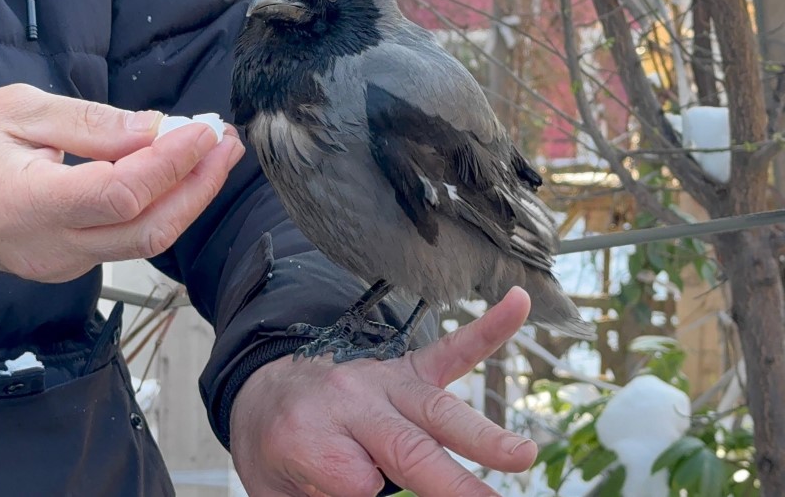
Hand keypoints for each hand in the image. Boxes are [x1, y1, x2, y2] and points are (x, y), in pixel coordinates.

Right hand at [0, 83, 243, 281]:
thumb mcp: (15, 110)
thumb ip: (89, 124)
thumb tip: (155, 129)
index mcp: (27, 205)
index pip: (121, 194)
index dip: (171, 163)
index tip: (203, 129)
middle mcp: (48, 248)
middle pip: (146, 230)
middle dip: (197, 186)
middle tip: (226, 142)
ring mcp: (57, 264)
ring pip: (141, 241)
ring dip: (185, 198)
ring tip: (212, 153)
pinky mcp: (63, 265)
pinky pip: (122, 241)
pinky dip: (155, 207)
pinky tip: (172, 173)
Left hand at [230, 288, 537, 496]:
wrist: (263, 395)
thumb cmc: (276, 453)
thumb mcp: (277, 491)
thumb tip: (372, 490)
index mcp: (305, 435)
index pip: (356, 481)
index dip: (363, 490)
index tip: (359, 486)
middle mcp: (346, 402)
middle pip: (406, 447)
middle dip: (453, 484)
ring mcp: (380, 381)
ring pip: (438, 411)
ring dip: (483, 436)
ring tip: (522, 456)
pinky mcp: (406, 368)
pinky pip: (449, 351)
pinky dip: (487, 329)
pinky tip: (517, 305)